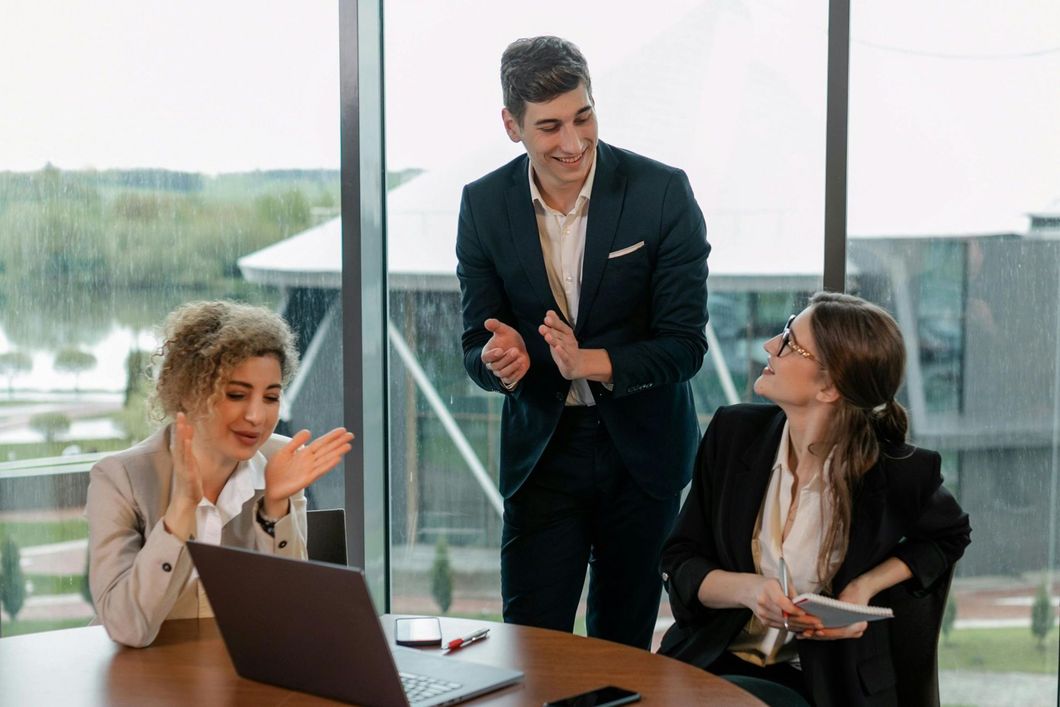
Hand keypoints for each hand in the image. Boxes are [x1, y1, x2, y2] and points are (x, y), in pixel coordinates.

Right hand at [163, 412, 202, 540]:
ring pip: (182, 449)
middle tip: (180, 413)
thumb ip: (189, 449)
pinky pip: (187, 461)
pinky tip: (187, 442)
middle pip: (179, 441)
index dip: (181, 426)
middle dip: (180, 427)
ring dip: (182, 436)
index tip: (182, 413)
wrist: (186, 501)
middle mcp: (181, 461)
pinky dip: (186, 451)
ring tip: (182, 424)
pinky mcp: (187, 475)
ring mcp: (183, 468)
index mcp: (182, 458)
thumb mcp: (190, 463)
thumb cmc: (189, 481)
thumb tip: (189, 433)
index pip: (181, 439)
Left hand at [263, 428, 353, 517]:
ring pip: (326, 459)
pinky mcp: (307, 479)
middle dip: (338, 442)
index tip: (342, 430)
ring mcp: (309, 470)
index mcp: (304, 453)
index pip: (321, 442)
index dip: (331, 436)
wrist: (270, 487)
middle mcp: (310, 461)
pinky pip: (319, 470)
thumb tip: (308, 431)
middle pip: (327, 449)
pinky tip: (337, 459)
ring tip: (348, 446)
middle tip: (351, 435)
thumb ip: (296, 442)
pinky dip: (328, 465)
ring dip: (337, 452)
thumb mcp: (284, 452)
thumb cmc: (276, 470)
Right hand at [482, 318, 528, 388]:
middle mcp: (492, 365)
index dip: (492, 355)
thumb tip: (487, 322)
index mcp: (487, 354)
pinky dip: (516, 373)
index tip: (500, 350)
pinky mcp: (509, 377)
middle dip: (506, 359)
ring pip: (503, 373)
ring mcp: (500, 372)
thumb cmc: (509, 339)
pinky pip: (511, 379)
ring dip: (512, 366)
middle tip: (515, 350)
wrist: (519, 348)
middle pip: (496, 366)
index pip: (486, 358)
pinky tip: (522, 363)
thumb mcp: (503, 331)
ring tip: (520, 356)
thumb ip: (495, 326)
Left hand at [538, 310, 582, 379]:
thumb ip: (555, 323)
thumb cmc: (566, 348)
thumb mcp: (560, 335)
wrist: (577, 365)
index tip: (546, 318)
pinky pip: (565, 357)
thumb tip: (549, 312)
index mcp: (567, 334)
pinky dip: (562, 353)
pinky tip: (557, 348)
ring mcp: (570, 351)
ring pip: (561, 345)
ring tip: (547, 335)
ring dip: (554, 340)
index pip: (561, 326)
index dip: (554, 322)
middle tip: (543, 326)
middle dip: (551, 330)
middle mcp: (569, 341)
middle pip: (559, 335)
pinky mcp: (569, 361)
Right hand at [746, 575, 818, 632]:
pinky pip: (781, 627)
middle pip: (785, 616)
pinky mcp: (764, 622)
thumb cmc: (769, 585)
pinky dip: (793, 628)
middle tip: (817, 623)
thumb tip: (805, 605)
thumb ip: (792, 593)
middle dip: (803, 621)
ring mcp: (762, 614)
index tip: (806, 613)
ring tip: (814, 628)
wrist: (750, 591)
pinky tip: (803, 628)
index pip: (782, 602)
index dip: (794, 610)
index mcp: (768, 589)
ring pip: (785, 624)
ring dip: (800, 627)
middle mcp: (763, 602)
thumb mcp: (781, 582)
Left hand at [796, 580, 873, 640]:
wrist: (860, 590)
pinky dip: (818, 632)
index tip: (817, 631)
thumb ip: (840, 606)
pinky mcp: (843, 629)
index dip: (829, 632)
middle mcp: (857, 631)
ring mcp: (851, 632)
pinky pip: (830, 633)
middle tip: (806, 633)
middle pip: (835, 635)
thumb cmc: (854, 593)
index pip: (842, 631)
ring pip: (831, 636)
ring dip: (816, 635)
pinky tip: (806, 631)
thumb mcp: (848, 598)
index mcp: (860, 625)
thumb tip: (827, 614)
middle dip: (819, 635)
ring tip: (803, 633)